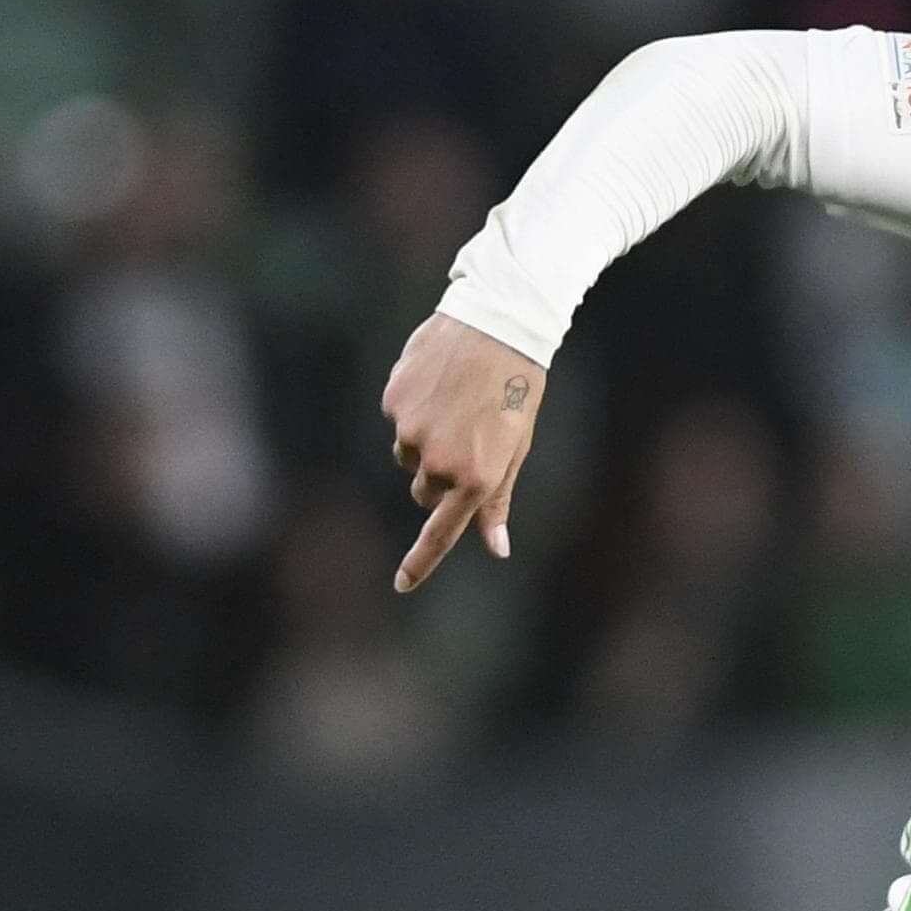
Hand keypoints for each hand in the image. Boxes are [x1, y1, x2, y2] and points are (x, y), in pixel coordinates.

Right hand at [380, 313, 542, 590]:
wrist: (497, 326)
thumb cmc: (517, 390)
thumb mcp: (516, 448)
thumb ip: (497, 499)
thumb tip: (496, 549)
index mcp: (476, 478)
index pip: (440, 532)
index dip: (420, 562)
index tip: (401, 585)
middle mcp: (439, 461)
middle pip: (424, 492)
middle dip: (440, 478)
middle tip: (467, 440)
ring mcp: (411, 431)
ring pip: (408, 453)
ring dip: (426, 439)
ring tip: (457, 403)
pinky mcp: (393, 401)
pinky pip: (397, 417)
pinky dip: (414, 406)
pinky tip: (439, 382)